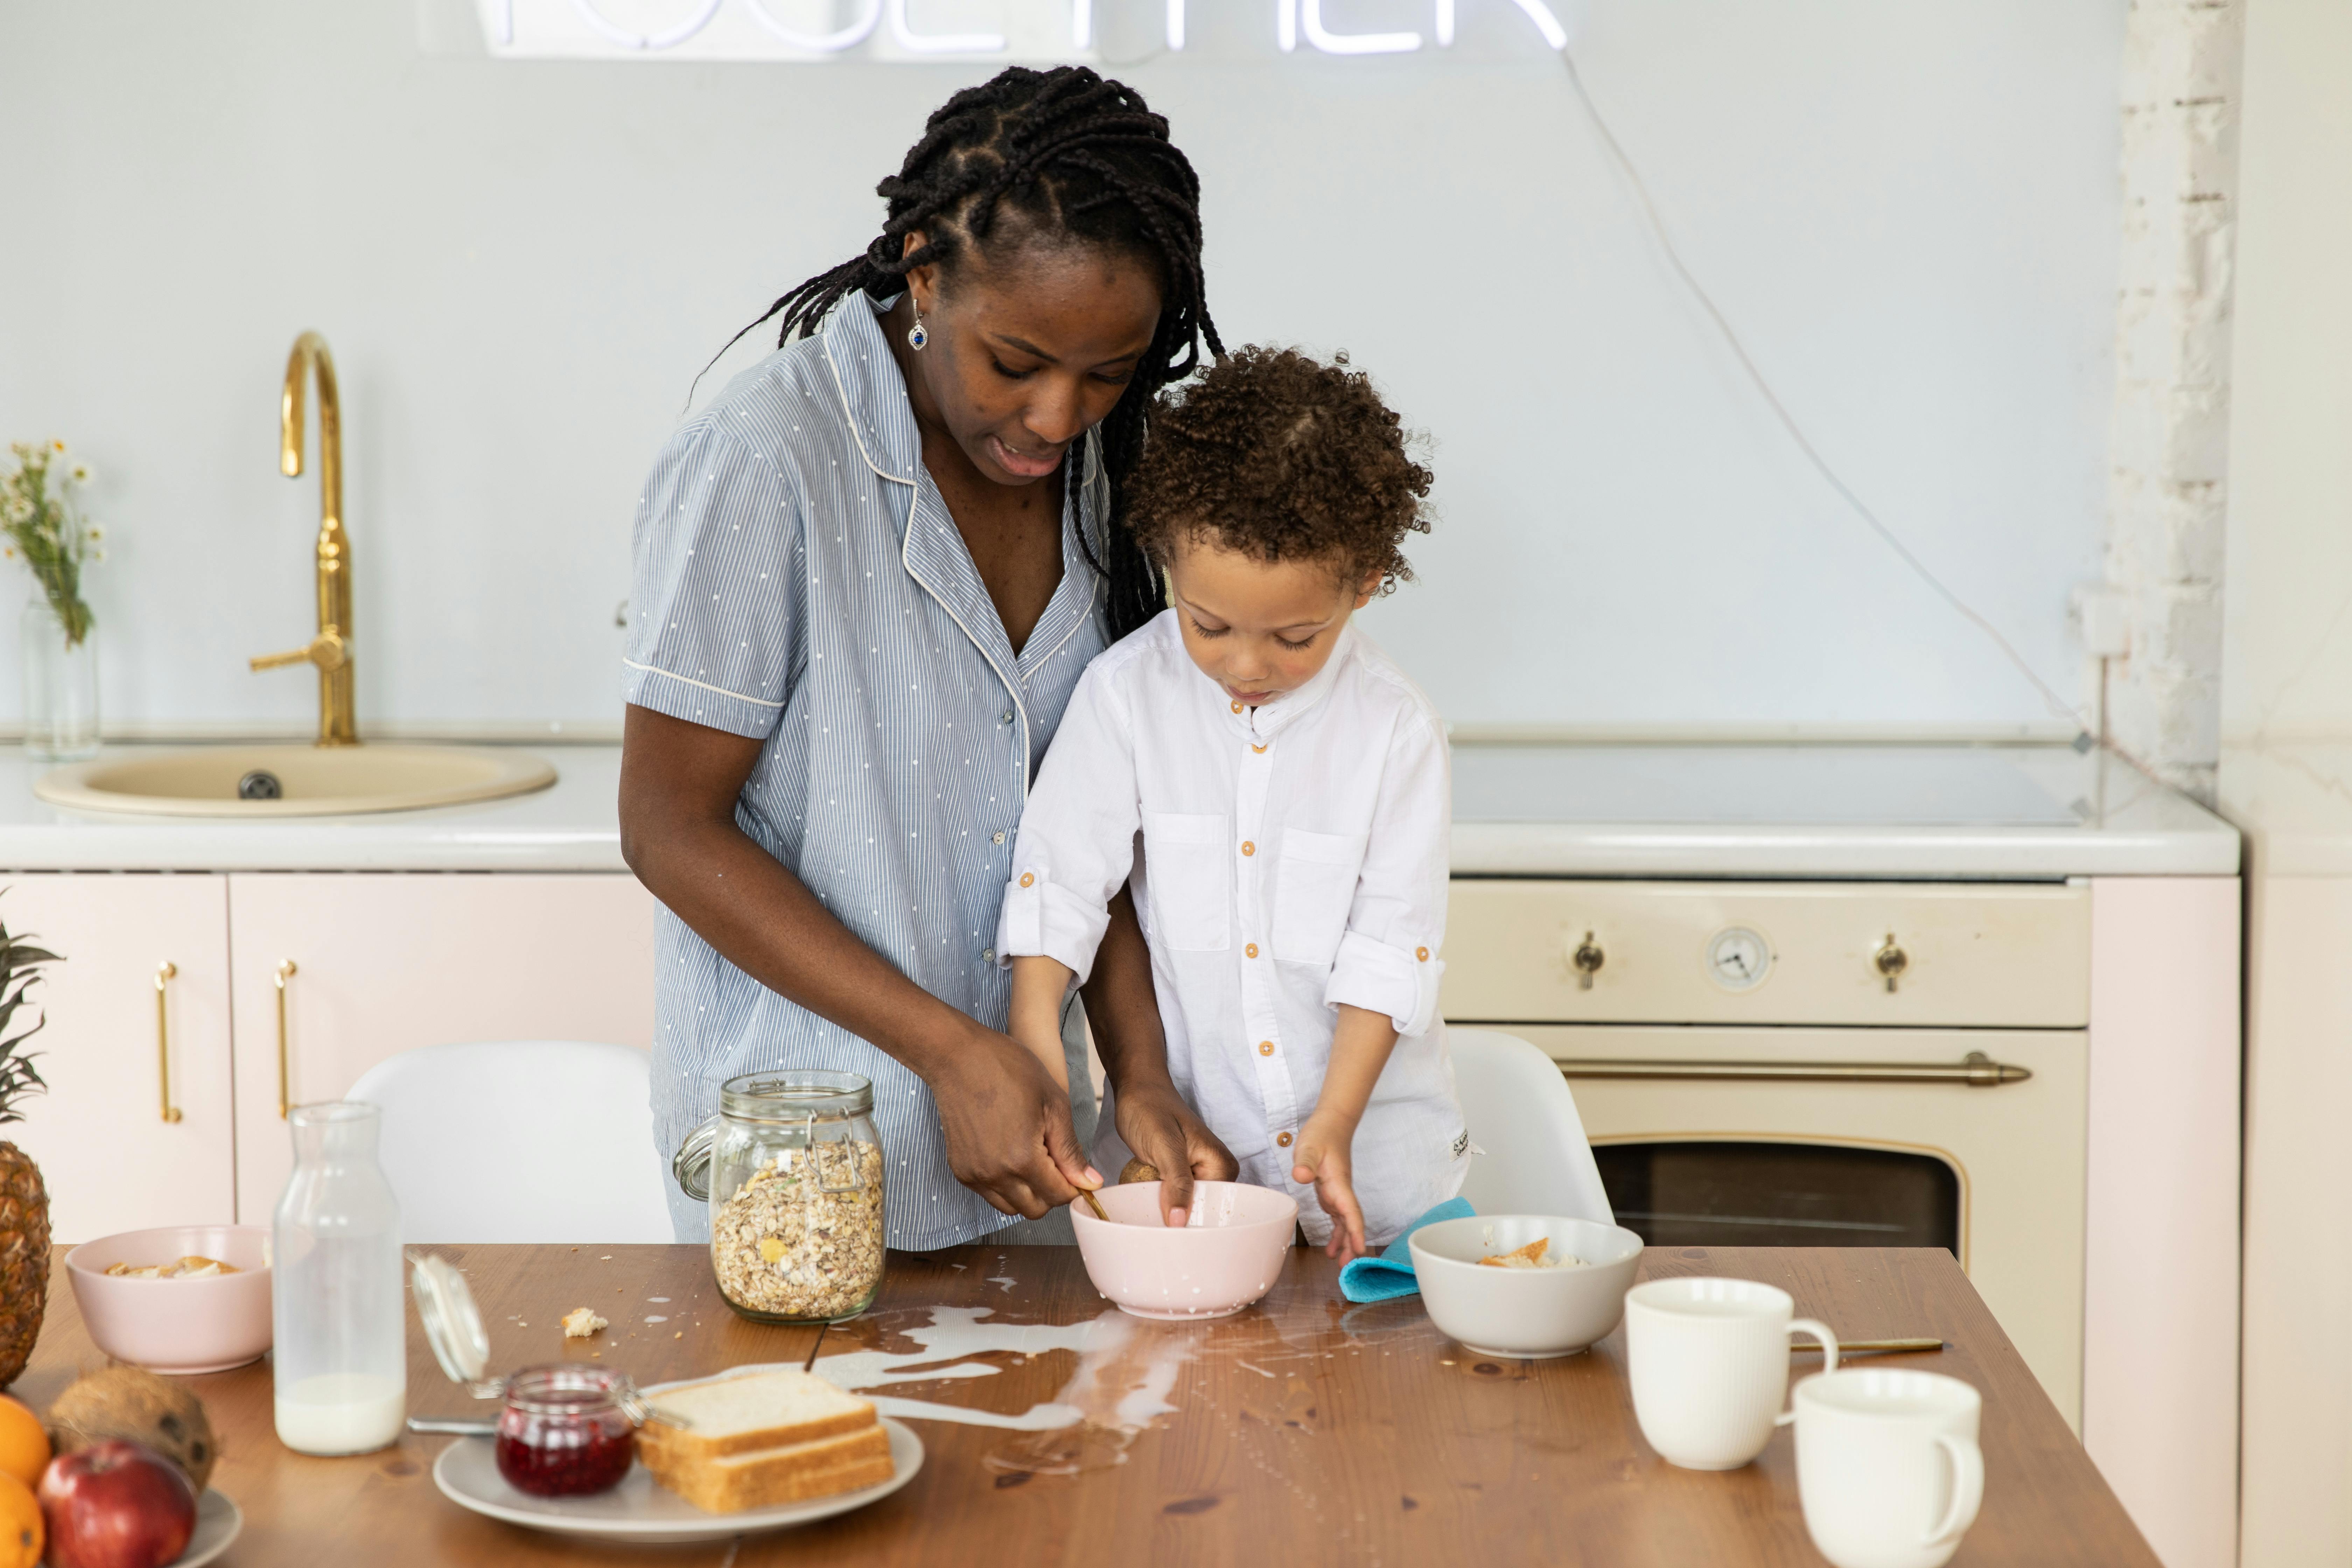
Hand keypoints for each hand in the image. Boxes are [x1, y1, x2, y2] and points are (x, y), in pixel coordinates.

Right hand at [927, 1026, 1102, 1219]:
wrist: (957, 1057)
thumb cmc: (1007, 1069)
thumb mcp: (1052, 1103)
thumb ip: (1070, 1150)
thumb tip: (1090, 1182)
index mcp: (1023, 1159)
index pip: (1059, 1196)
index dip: (1074, 1186)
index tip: (1076, 1170)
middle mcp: (996, 1175)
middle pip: (1036, 1210)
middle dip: (1051, 1192)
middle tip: (1054, 1160)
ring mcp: (974, 1175)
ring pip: (1011, 1207)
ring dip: (1028, 1192)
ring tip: (1031, 1156)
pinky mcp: (960, 1170)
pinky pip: (990, 1194)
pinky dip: (1005, 1185)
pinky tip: (1009, 1154)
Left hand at [1114, 1079, 1237, 1228]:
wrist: (1136, 1089)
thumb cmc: (1150, 1108)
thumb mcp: (1164, 1146)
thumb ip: (1176, 1184)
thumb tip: (1179, 1222)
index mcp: (1221, 1165)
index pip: (1213, 1209)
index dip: (1190, 1222)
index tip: (1169, 1235)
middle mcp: (1215, 1172)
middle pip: (1200, 1212)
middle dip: (1176, 1219)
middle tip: (1153, 1223)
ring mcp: (1197, 1174)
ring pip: (1184, 1208)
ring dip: (1164, 1212)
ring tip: (1148, 1213)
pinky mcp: (1180, 1175)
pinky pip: (1173, 1198)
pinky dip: (1159, 1202)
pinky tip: (1148, 1204)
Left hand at [1291, 1114, 1367, 1261]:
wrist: (1331, 1123)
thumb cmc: (1321, 1134)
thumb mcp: (1309, 1146)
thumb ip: (1306, 1162)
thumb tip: (1301, 1176)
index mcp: (1339, 1183)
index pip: (1351, 1211)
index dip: (1356, 1231)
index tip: (1361, 1250)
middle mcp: (1341, 1191)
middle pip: (1351, 1221)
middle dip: (1352, 1244)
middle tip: (1348, 1267)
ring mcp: (1338, 1192)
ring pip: (1345, 1221)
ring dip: (1345, 1241)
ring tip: (1340, 1263)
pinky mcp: (1331, 1191)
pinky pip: (1338, 1216)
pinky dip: (1337, 1231)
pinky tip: (1332, 1245)